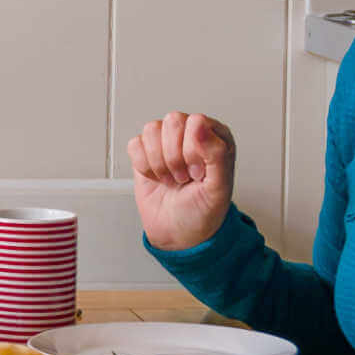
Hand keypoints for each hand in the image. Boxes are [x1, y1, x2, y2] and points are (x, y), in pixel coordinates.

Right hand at [127, 111, 237, 250]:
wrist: (178, 232)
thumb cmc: (202, 211)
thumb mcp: (219, 188)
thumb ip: (216, 153)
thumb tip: (199, 125)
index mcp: (216, 137)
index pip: (197, 122)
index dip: (192, 150)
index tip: (197, 174)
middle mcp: (192, 134)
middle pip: (172, 122)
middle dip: (174, 157)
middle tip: (183, 177)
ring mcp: (167, 141)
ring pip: (151, 129)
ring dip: (158, 162)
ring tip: (170, 178)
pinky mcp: (146, 152)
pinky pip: (135, 144)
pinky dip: (143, 166)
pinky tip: (156, 177)